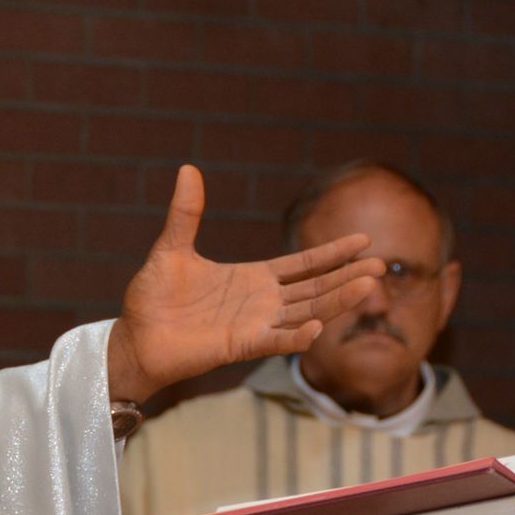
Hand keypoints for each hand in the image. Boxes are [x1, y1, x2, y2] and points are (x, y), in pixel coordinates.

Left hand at [106, 165, 382, 404]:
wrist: (134, 337)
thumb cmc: (153, 298)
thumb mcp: (172, 248)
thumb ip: (186, 213)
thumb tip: (187, 168)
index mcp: (252, 279)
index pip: (302, 265)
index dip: (331, 253)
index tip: (363, 240)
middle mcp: (261, 302)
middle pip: (314, 288)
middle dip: (346, 276)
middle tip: (380, 265)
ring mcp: (254, 325)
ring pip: (305, 312)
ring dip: (335, 301)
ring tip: (368, 286)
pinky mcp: (238, 345)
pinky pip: (274, 341)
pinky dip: (296, 336)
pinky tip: (318, 326)